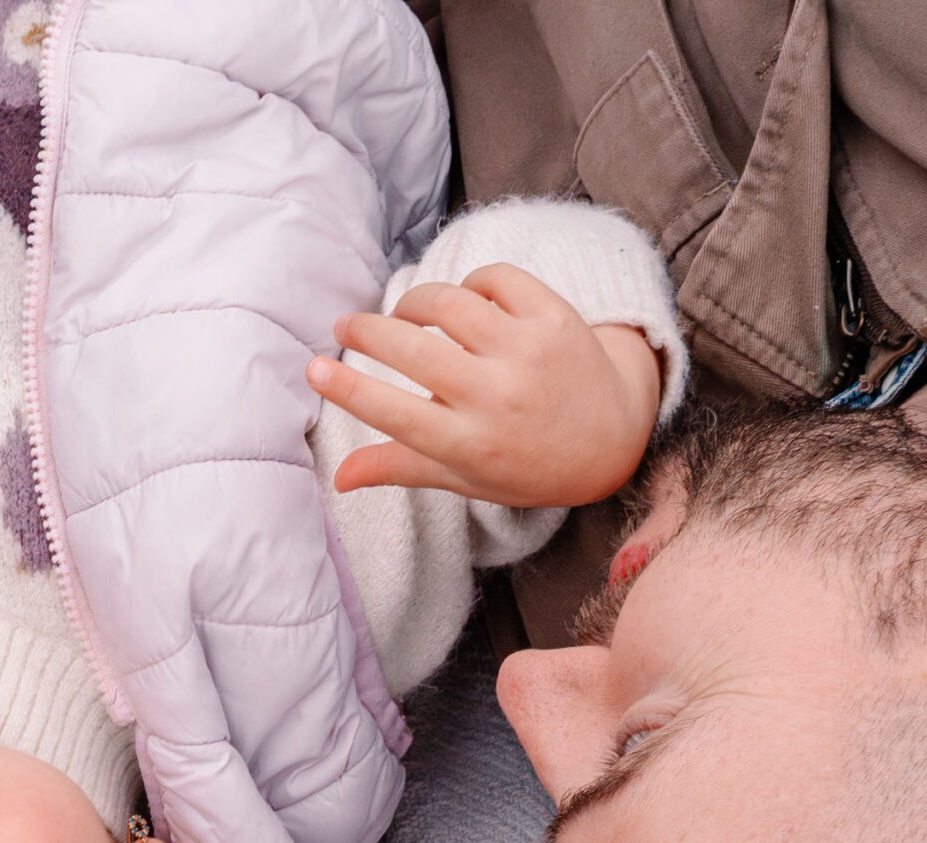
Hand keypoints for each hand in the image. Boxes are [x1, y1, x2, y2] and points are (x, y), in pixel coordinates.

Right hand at [306, 263, 661, 509]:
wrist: (612, 438)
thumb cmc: (527, 465)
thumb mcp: (465, 479)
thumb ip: (401, 468)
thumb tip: (338, 477)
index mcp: (468, 443)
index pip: (392, 412)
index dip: (345, 388)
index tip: (314, 367)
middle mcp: (495, 396)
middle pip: (409, 347)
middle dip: (366, 330)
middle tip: (348, 327)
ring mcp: (526, 352)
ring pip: (447, 303)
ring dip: (413, 302)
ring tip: (403, 314)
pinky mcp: (554, 317)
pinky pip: (495, 280)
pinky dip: (469, 285)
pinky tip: (465, 304)